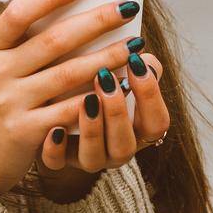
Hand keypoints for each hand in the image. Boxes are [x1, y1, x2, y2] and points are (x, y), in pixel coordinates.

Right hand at [0, 0, 144, 194]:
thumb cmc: (0, 100)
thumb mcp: (2, 65)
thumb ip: (29, 42)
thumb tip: (79, 7)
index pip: (19, 13)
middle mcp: (0, 72)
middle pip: (53, 40)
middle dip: (95, 22)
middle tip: (127, 9)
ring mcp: (12, 102)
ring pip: (68, 74)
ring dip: (106, 57)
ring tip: (134, 45)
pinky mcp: (26, 131)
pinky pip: (69, 110)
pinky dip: (98, 97)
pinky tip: (122, 86)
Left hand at [39, 53, 167, 176]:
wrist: (56, 102)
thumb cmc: (97, 81)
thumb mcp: (118, 72)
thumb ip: (131, 64)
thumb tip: (136, 49)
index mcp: (138, 130)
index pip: (157, 123)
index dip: (150, 95)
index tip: (136, 61)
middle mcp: (116, 150)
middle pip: (125, 145)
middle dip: (117, 112)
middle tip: (105, 78)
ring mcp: (87, 157)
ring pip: (94, 158)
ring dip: (92, 129)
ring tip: (86, 100)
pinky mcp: (58, 159)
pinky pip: (57, 163)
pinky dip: (55, 149)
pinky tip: (55, 130)